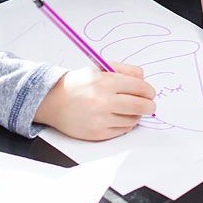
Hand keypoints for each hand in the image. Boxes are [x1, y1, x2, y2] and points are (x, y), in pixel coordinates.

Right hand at [34, 62, 155, 139]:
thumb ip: (124, 70)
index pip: (140, 88)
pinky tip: (117, 118)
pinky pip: (122, 130)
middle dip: (149, 106)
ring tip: (127, 110)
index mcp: (105, 82)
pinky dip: (124, 124)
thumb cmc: (78, 84)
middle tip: (149, 105)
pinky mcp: (98, 133)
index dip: (149, 91)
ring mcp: (100, 119)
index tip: (150, 93)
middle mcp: (104, 101)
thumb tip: (144, 78)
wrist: (53, 101)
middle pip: (141, 106)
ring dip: (135, 115)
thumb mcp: (99, 69)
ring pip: (133, 120)